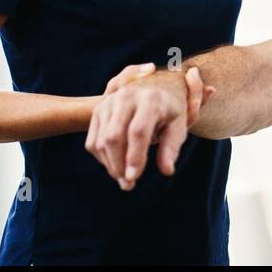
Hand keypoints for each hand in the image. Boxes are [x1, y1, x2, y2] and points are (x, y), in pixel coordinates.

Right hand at [85, 63, 213, 190]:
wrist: (155, 86)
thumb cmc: (169, 110)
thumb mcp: (178, 125)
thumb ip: (172, 147)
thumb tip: (167, 171)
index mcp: (150, 100)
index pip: (138, 132)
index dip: (134, 157)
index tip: (133, 178)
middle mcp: (126, 97)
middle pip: (114, 137)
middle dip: (118, 165)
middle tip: (128, 185)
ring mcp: (109, 102)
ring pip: (101, 141)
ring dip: (110, 165)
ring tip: (124, 179)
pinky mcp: (98, 110)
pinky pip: (93, 141)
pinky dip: (102, 158)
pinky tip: (116, 165)